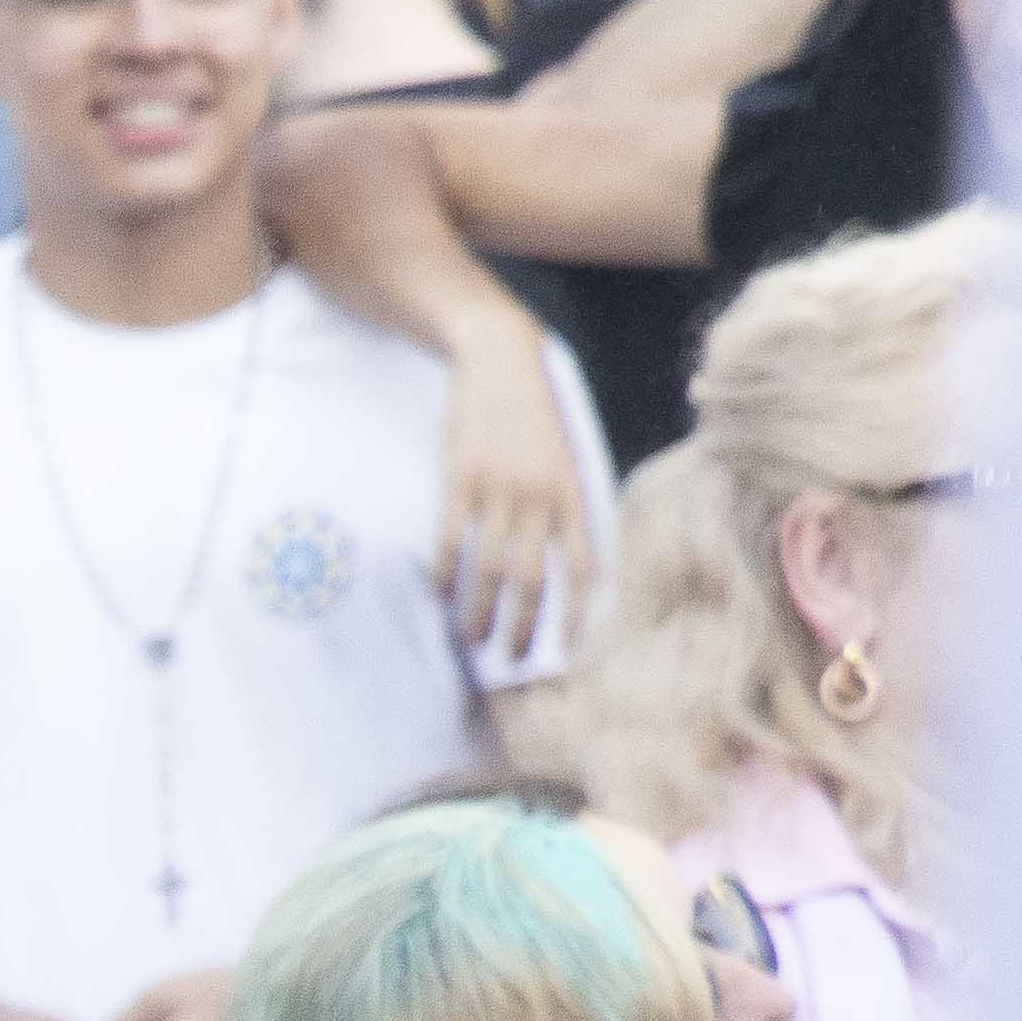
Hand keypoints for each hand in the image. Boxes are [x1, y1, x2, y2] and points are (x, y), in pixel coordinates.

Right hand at [425, 315, 587, 659]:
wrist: (501, 360)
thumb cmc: (535, 414)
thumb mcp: (564, 456)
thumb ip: (564, 504)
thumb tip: (561, 561)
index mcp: (572, 492)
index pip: (582, 566)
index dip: (576, 612)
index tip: (567, 648)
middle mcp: (539, 495)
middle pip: (532, 578)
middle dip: (522, 626)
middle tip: (511, 660)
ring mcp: (498, 488)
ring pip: (489, 567)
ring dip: (478, 610)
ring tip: (470, 638)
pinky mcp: (460, 479)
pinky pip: (450, 539)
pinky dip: (444, 573)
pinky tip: (439, 594)